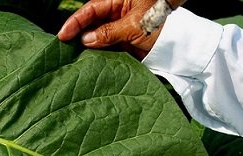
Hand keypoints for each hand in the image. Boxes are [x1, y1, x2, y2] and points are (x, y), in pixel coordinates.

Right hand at [57, 0, 186, 58]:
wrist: (180, 41)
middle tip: (62, 48)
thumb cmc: (160, 22)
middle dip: (76, 34)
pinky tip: (88, 62)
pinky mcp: (122, 42)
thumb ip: (109, 32)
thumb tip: (86, 39)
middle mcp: (115, 14)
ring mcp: (118, 28)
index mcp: (118, 1)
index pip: (91, 10)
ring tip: (71, 57)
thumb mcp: (134, 26)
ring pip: (96, 36)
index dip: (75, 21)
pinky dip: (97, 55)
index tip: (62, 35)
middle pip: (90, 23)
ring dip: (86, 47)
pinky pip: (105, 48)